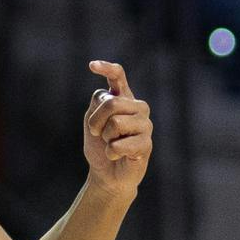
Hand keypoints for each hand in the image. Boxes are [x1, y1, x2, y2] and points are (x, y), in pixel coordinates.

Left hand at [82, 60, 151, 195]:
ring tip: (110, 144)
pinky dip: (111, 151)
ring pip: (116, 122)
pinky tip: (117, 155)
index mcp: (123, 98)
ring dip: (105, 137)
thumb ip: (99, 104)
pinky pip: (120, 143)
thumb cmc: (99, 145)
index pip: (118, 77)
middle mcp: (137, 107)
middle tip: (97, 133)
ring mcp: (145, 124)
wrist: (107, 173)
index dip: (106, 69)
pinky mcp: (147, 143)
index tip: (91, 65)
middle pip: (111, 103)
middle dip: (96, 120)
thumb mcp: (92, 121)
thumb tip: (110, 98)